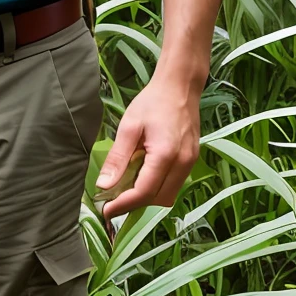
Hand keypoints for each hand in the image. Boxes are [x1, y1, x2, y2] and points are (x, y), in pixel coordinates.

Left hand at [95, 72, 202, 222]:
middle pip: (158, 200)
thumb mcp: (129, 126)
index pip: (144, 192)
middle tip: (113, 199)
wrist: (181, 86)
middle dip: (135, 204)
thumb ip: (117, 158)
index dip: (123, 205)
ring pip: (168, 196)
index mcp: (165, 154)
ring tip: (127, 188)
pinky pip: (175, 185)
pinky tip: (143, 176)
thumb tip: (103, 186)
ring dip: (147, 198)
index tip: (105, 209)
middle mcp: (183, 162)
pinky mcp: (192, 160)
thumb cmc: (153, 101)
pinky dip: (158, 188)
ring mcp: (191, 162)